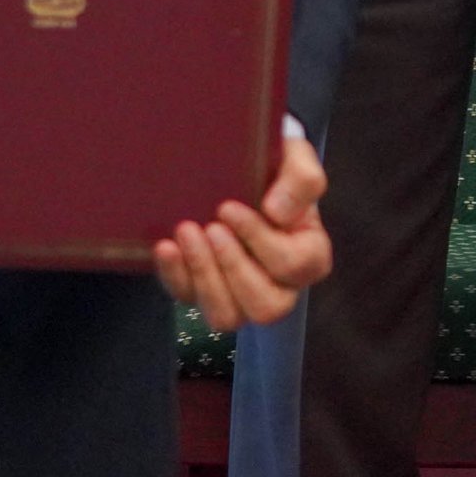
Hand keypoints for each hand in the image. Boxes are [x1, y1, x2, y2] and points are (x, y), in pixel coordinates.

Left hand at [154, 123, 332, 328]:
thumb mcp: (297, 159)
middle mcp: (280, 287)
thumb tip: (277, 213)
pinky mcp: (205, 293)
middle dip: (232, 267)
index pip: (294, 265)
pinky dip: (175, 275)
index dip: (260, 241)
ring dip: (204, 276)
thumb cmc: (276, 168)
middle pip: (265, 306)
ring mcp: (240, 297)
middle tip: (210, 227)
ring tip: (187, 233)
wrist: (241, 167)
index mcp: (310, 256)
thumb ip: (302, 180)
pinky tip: (166, 246)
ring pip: (227, 317)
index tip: (229, 208)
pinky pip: (189, 301)